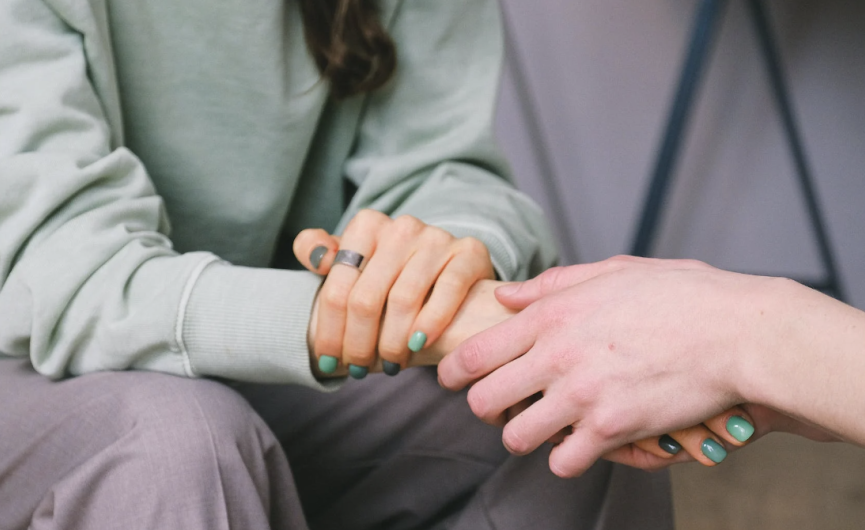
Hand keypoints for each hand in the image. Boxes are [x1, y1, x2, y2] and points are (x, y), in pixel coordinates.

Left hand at [294, 209, 493, 377]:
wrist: (449, 270)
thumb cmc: (391, 275)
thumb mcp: (353, 261)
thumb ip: (321, 252)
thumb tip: (315, 256)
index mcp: (367, 225)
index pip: (338, 288)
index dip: (329, 331)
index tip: (327, 362)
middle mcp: (401, 227)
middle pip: (366, 299)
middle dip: (359, 344)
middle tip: (359, 370)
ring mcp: (437, 238)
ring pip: (403, 300)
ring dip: (393, 343)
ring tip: (390, 365)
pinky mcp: (469, 252)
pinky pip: (448, 290)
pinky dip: (431, 323)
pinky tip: (419, 345)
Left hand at [438, 256, 826, 476]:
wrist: (737, 332)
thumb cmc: (680, 296)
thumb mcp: (612, 271)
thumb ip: (552, 284)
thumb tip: (507, 295)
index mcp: (552, 315)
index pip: (473, 352)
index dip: (453, 372)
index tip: (454, 379)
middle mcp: (557, 355)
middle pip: (482, 400)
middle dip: (485, 408)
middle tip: (501, 406)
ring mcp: (582, 395)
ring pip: (515, 437)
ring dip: (524, 436)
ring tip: (542, 427)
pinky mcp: (612, 429)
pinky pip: (563, 462)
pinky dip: (566, 457)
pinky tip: (579, 443)